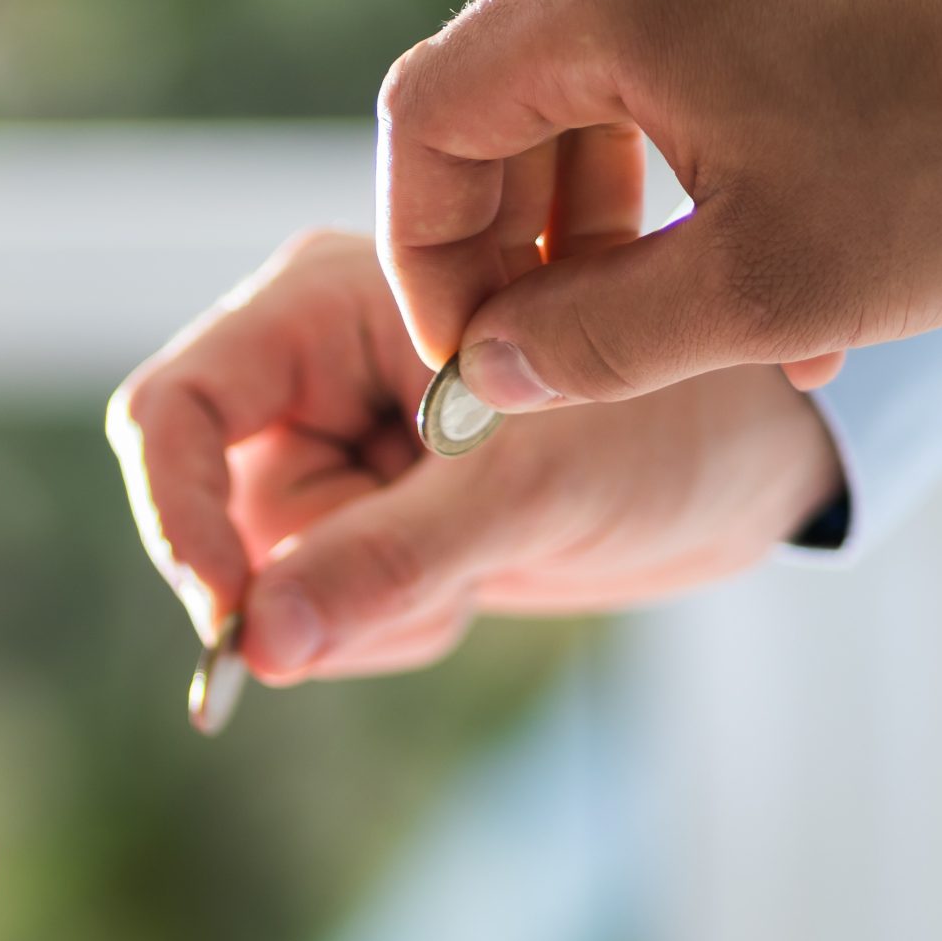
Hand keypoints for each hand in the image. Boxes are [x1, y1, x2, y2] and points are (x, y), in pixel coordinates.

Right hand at [109, 229, 838, 679]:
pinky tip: (477, 579)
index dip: (179, 518)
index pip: (174, 409)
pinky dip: (392, 619)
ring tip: (486, 566)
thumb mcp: (532, 494)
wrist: (767, 460)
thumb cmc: (684, 425)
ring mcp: (343, 434)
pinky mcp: (374, 500)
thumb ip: (387, 565)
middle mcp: (319, 354)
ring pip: (274, 571)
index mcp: (334, 295)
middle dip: (323, 575)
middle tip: (445, 586)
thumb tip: (257, 645)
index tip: (236, 621)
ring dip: (372, 606)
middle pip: (225, 508)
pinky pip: (323, 599)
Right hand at [374, 0, 941, 410]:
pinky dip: (661, 172)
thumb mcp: (759, 294)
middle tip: (554, 362)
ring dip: (593, 229)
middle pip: (492, 107)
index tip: (477, 356)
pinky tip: (727, 265)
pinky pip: (651, 63)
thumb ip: (591, 347)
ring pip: (573, 96)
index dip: (427, 260)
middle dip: (513, 254)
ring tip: (660, 333)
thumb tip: (488, 373)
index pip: (426, 124)